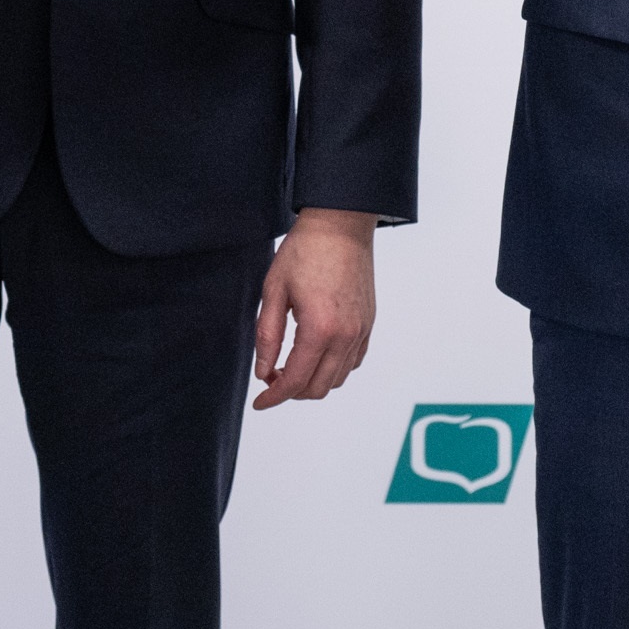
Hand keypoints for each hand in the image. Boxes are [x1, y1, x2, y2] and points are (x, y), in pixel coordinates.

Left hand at [251, 209, 376, 410]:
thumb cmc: (304, 251)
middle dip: (292, 392)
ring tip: (290, 366)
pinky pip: (352, 362)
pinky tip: (315, 355)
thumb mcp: (273, 291)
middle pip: (318, 388)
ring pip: (337, 379)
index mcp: (319, 328)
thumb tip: (263, 372)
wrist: (341, 225)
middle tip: (272, 378)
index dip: (274, 397)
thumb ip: (267, 336)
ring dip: (312, 382)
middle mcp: (345, 335)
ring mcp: (361, 331)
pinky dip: (333, 369)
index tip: (259, 402)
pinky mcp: (368, 324)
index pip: (296, 381)